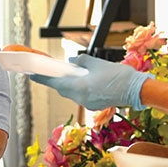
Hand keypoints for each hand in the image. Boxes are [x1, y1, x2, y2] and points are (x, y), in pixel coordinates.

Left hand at [30, 54, 152, 110]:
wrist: (136, 90)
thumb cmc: (118, 76)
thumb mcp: (97, 63)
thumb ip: (81, 61)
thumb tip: (71, 61)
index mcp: (79, 87)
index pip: (55, 83)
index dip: (42, 78)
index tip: (31, 74)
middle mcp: (81, 98)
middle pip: (62, 89)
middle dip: (57, 80)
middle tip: (52, 70)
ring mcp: (88, 104)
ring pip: (72, 93)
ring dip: (70, 84)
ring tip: (72, 73)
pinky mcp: (95, 105)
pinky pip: (82, 95)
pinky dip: (80, 88)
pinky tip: (85, 80)